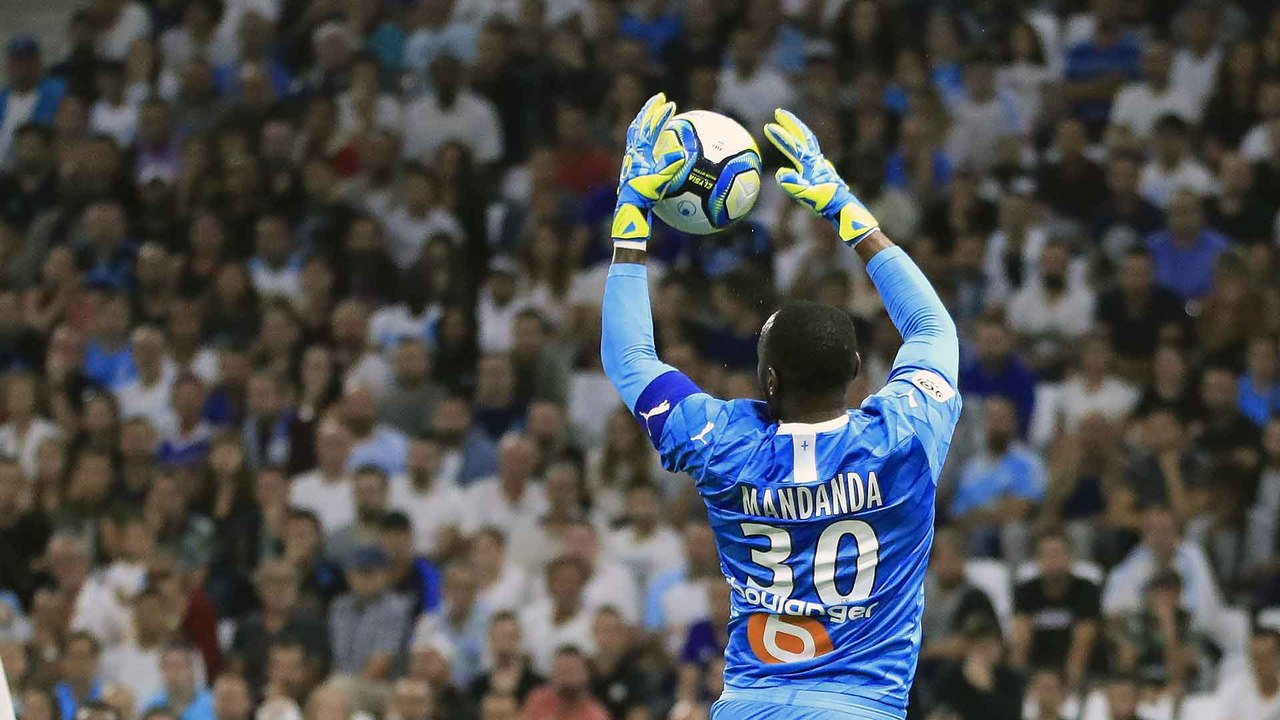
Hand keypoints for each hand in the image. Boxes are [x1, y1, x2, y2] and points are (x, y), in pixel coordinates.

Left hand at [613, 93, 687, 243]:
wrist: (629, 206)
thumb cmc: (645, 195)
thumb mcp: (660, 181)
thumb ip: (670, 166)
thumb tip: (682, 152)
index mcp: (640, 151)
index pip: (650, 128)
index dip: (660, 115)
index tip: (671, 104)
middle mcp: (633, 150)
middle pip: (640, 123)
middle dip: (650, 109)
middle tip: (660, 97)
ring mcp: (631, 155)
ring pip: (636, 131)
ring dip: (645, 119)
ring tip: (654, 111)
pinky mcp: (632, 162)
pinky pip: (638, 142)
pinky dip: (645, 133)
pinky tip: (655, 137)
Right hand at [764, 108, 878, 244]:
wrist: (840, 206)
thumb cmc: (824, 202)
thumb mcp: (807, 195)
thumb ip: (793, 185)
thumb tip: (780, 174)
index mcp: (811, 164)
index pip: (793, 146)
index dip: (780, 136)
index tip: (768, 126)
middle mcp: (816, 159)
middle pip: (803, 134)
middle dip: (790, 122)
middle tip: (778, 112)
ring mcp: (819, 161)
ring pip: (807, 139)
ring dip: (797, 128)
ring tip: (787, 121)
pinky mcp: (820, 166)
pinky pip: (809, 147)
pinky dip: (802, 140)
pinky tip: (798, 143)